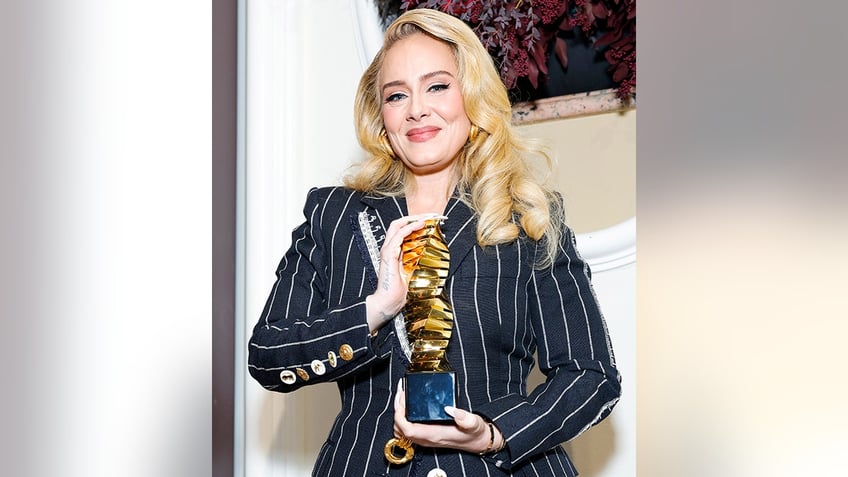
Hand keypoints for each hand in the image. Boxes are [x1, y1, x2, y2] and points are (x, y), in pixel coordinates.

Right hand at [365, 214, 446, 331]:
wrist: (389, 302)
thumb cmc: (399, 291)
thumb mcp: (412, 271)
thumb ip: (416, 260)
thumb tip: (428, 252)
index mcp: (394, 251)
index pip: (403, 230)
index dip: (416, 222)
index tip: (432, 221)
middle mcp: (389, 248)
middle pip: (399, 223)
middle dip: (416, 216)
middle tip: (432, 215)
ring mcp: (387, 250)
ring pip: (397, 225)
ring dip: (414, 219)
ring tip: (428, 217)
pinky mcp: (388, 255)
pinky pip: (398, 236)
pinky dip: (409, 228)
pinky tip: (420, 225)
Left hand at [392, 379, 498, 453]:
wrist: (477, 441)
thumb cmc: (474, 433)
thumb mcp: (474, 423)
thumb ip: (464, 417)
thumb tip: (449, 408)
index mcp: (434, 434)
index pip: (407, 429)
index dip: (400, 415)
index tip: (402, 399)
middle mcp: (426, 438)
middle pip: (400, 428)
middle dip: (397, 409)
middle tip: (402, 392)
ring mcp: (424, 438)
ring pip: (401, 429)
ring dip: (398, 413)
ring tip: (403, 396)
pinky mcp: (425, 434)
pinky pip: (407, 429)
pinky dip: (403, 417)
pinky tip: (408, 406)